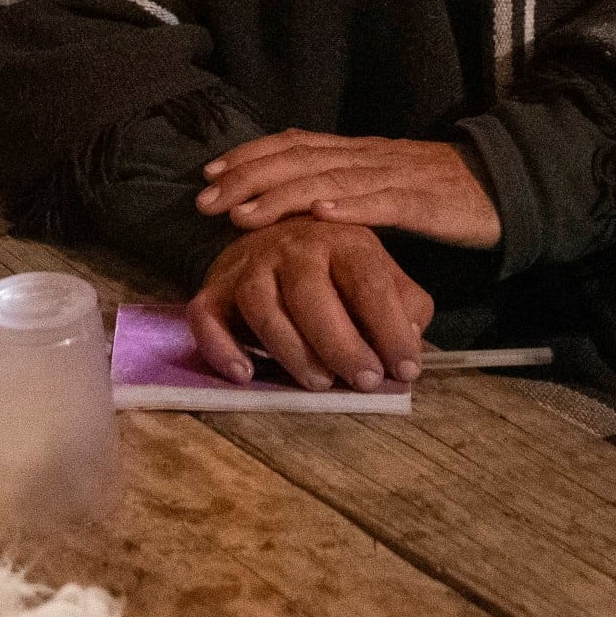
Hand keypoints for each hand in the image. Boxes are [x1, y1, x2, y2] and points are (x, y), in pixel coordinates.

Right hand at [187, 216, 436, 390]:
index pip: (367, 281)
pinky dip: (220, 347)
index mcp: (343, 240)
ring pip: (261, 305)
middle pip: (310, 292)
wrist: (272, 234)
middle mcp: (293, 246)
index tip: (406, 370)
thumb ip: (406, 305)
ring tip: (320, 383)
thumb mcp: (381, 274)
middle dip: (340, 342)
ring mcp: (250, 265)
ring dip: (290, 348)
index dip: (389, 327)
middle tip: (365, 381)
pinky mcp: (215, 288)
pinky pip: (205, 316)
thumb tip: (410, 345)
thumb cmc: (337, 269)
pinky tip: (244, 374)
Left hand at [197, 130, 502, 249]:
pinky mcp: (427, 201)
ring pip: (331, 179)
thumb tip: (293, 206)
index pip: (294, 144)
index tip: (208, 173)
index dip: (250, 156)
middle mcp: (370, 156)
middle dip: (249, 178)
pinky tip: (320, 216)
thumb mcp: (384, 185)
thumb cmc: (443, 191)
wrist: (509, 184)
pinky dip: (350, 208)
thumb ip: (345, 188)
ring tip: (245, 214)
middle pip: (300, 159)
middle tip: (206, 200)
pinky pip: (384, 202)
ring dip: (284, 195)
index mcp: (358, 152)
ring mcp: (397, 175)